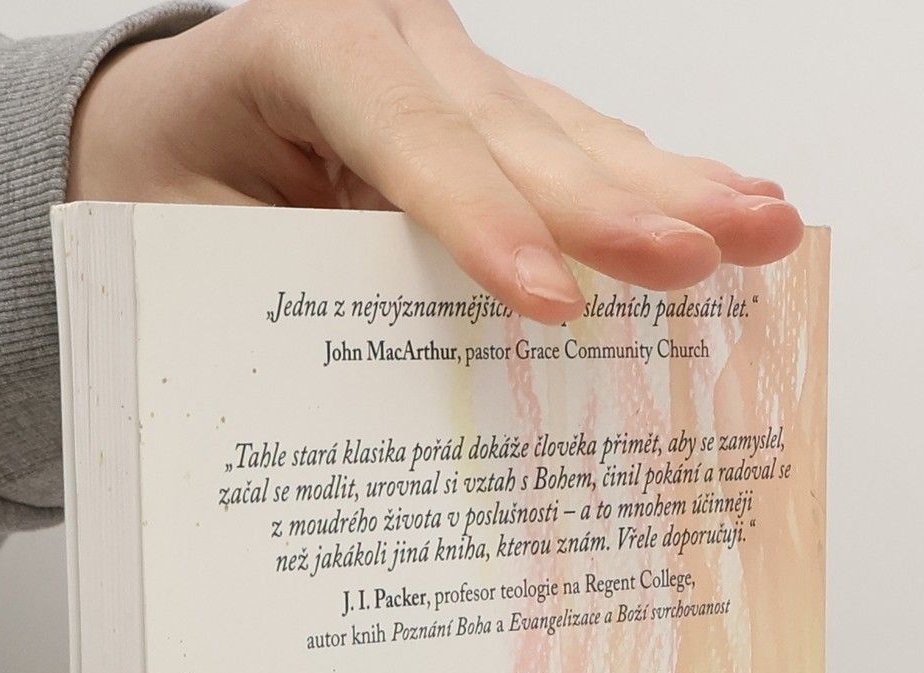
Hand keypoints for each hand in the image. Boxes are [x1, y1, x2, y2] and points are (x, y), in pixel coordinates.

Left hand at [69, 0, 802, 321]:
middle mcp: (389, 30)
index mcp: (298, 42)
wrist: (160, 128)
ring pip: (566, 131)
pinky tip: (729, 199)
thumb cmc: (162, 184)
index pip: (403, 132)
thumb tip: (380, 387)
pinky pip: (573, 143)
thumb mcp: (180, 237)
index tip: (549, 300)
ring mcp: (447, 60)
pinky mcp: (484, 103)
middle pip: (513, 128)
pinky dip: (647, 180)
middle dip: (616, 205)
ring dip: (669, 188)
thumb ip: (280, 282)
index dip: (482, 219)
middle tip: (710, 256)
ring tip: (763, 226)